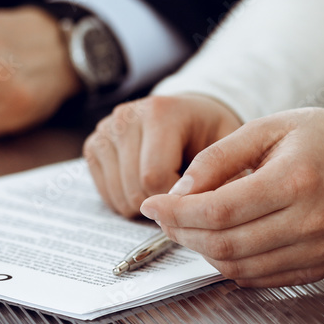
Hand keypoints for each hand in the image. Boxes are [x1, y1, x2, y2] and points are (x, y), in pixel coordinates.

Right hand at [84, 94, 241, 216]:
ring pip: (119, 198)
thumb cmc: (211, 133)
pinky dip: (128, 202)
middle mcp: (126, 116)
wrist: (188, 113)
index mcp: (160, 111)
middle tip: (184, 197)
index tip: (197, 202)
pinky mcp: (93, 147)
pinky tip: (148, 187)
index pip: (154, 177)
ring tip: (168, 190)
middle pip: (135, 190)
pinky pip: (107, 196)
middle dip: (163, 207)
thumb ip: (225, 174)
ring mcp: (105, 131)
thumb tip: (216, 211)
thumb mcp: (231, 146)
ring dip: (146, 207)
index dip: (177, 202)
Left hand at [139, 107, 323, 286]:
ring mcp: (318, 250)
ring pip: (238, 268)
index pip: (219, 211)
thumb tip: (177, 193)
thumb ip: (217, 158)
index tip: (152, 205)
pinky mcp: (319, 268)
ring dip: (203, 251)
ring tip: (190, 226)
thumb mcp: (266, 127)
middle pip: (225, 245)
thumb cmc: (321, 138)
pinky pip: (259, 278)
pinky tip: (221, 240)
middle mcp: (311, 222)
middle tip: (165, 217)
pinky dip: (230, 264)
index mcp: (296, 180)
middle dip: (183, 234)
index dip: (176, 213)